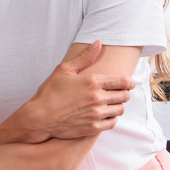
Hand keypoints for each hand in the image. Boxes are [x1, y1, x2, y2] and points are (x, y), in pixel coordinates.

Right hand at [9, 42, 134, 141]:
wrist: (39, 117)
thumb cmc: (50, 92)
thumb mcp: (64, 70)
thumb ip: (84, 57)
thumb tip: (98, 42)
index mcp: (93, 82)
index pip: (124, 81)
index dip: (130, 82)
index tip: (129, 83)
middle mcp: (97, 98)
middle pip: (125, 96)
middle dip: (124, 93)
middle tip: (118, 93)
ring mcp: (96, 114)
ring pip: (120, 110)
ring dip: (118, 106)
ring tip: (110, 103)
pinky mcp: (93, 127)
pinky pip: (113, 123)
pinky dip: (111, 118)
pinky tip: (104, 115)